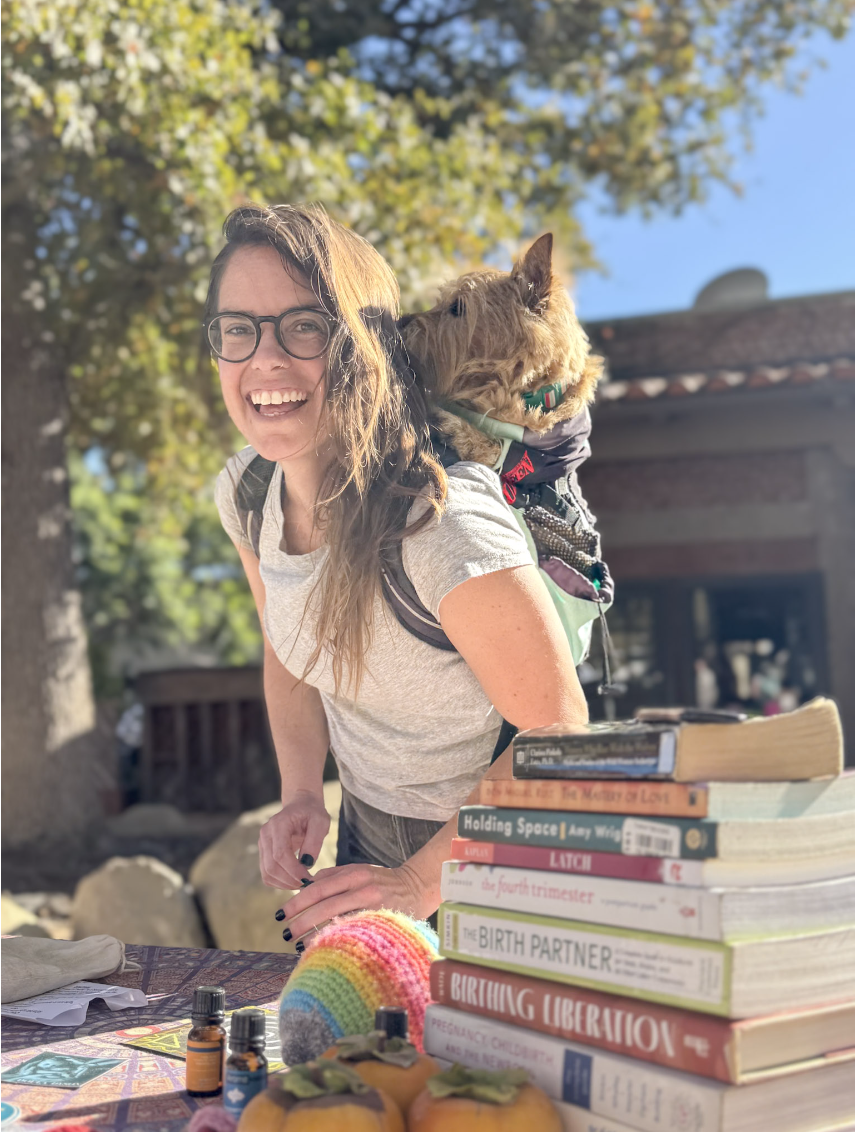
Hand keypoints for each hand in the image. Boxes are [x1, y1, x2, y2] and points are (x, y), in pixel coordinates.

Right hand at [258, 791, 329, 890]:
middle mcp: (266, 834)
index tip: (309, 879)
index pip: (280, 854)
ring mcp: (262, 844)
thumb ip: (315, 841)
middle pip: (271, 866)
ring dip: (285, 884)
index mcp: (278, 824)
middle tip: (308, 883)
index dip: (294, 871)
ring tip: (302, 883)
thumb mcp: (321, 821)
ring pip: (267, 874)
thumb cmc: (312, 813)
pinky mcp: (263, 853)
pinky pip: (267, 874)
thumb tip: (307, 864)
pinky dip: (280, 882)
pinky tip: (294, 880)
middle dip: (290, 880)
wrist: (300, 806)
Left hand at [280, 861, 435, 941]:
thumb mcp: (360, 870)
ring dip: (314, 934)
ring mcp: (374, 906)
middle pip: (325, 905)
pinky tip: (323, 947)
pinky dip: (336, 940)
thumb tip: (306, 885)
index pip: (319, 888)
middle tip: (285, 932)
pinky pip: (354, 933)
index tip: (282, 912)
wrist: (417, 887)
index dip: (298, 901)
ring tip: (297, 943)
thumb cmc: (383, 880)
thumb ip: (334, 875)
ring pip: (338, 921)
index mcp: (354, 874)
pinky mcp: (382, 922)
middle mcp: (363, 888)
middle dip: (301, 920)